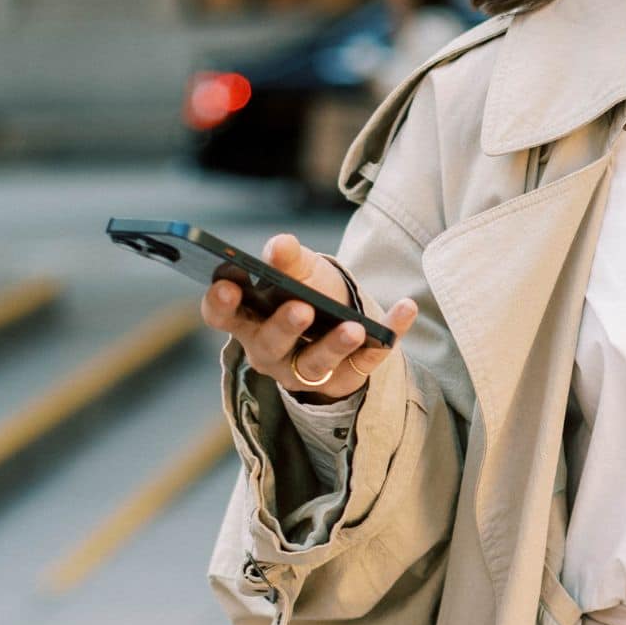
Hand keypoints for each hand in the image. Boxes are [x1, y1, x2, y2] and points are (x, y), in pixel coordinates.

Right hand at [200, 232, 416, 404]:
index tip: (226, 286)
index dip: (220, 304)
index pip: (223, 316)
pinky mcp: (344, 378)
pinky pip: (366, 362)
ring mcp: (306, 370)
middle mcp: (271, 352)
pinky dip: (386, 338)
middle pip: (271, 345)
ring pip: (316, 363)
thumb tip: (279, 246)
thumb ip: (287, 259)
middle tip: (302, 309)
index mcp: (249, 320)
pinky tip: (405, 310)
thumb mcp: (297, 270)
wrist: (340, 321)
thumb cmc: (306, 291)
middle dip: (285, 327)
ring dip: (336, 345)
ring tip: (354, 328)